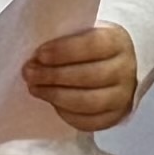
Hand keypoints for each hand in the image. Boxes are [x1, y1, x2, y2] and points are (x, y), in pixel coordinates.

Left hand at [23, 24, 143, 133]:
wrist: (118, 66)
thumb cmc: (92, 47)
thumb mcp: (84, 33)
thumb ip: (65, 39)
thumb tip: (36, 55)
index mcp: (118, 42)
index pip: (92, 45)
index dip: (64, 51)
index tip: (39, 54)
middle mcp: (125, 70)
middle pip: (89, 76)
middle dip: (54, 75)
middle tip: (29, 73)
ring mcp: (122, 97)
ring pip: (88, 102)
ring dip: (55, 96)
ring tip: (35, 88)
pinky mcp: (115, 117)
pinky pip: (88, 121)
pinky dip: (66, 113)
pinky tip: (50, 102)